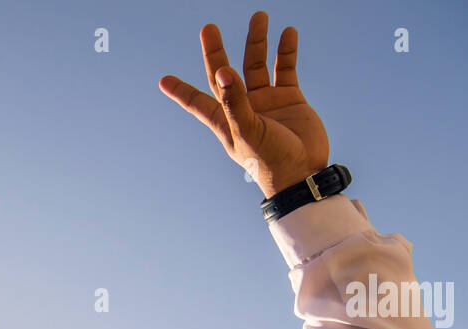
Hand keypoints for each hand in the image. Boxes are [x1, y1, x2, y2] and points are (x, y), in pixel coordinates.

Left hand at [159, 10, 329, 198]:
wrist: (304, 173)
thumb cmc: (270, 161)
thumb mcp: (247, 131)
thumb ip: (235, 101)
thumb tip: (222, 70)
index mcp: (224, 119)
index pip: (197, 101)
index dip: (181, 91)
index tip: (163, 80)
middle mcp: (242, 107)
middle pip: (224, 73)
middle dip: (216, 51)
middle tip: (208, 28)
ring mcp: (265, 101)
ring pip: (257, 64)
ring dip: (257, 41)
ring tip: (260, 16)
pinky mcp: (288, 98)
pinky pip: (285, 68)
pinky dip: (286, 51)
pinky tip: (287, 33)